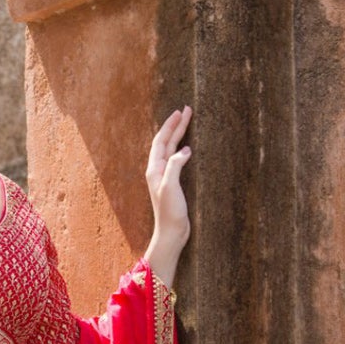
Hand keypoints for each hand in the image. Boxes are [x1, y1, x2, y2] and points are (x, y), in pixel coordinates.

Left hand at [144, 106, 191, 289]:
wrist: (171, 233)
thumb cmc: (170, 212)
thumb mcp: (171, 187)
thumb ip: (175, 166)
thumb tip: (185, 149)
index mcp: (155, 169)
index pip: (161, 141)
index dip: (171, 125)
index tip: (181, 111)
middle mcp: (158, 171)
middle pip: (166, 142)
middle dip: (176, 125)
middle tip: (186, 110)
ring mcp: (165, 177)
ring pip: (171, 149)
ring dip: (178, 135)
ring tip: (186, 122)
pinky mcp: (173, 184)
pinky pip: (177, 160)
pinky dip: (183, 149)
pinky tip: (189, 147)